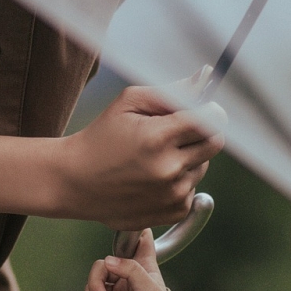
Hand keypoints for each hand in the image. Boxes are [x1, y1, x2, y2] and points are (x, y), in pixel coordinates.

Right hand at [56, 86, 225, 230]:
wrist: (75, 183)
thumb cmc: (102, 136)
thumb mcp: (128, 103)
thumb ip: (171, 91)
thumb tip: (205, 78)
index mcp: (158, 137)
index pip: (211, 120)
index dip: (210, 110)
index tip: (201, 109)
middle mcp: (169, 169)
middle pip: (215, 143)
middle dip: (203, 132)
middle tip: (179, 130)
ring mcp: (172, 194)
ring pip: (203, 166)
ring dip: (188, 158)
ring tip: (156, 156)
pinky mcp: (172, 212)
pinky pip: (193, 189)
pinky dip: (180, 181)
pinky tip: (153, 178)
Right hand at [84, 228, 167, 290]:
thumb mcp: (149, 288)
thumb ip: (131, 270)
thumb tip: (108, 260)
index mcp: (141, 266)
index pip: (138, 242)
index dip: (134, 234)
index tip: (132, 233)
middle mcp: (125, 276)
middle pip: (102, 267)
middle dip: (95, 282)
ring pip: (92, 286)